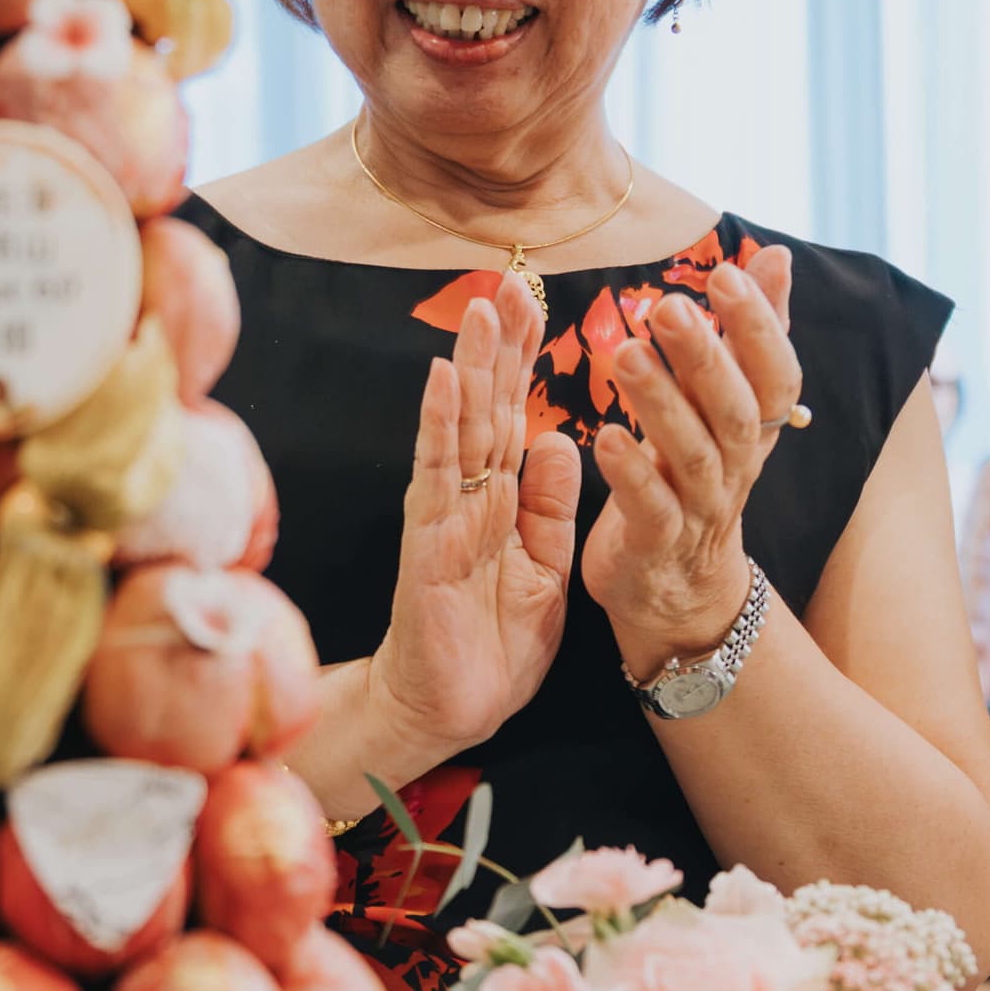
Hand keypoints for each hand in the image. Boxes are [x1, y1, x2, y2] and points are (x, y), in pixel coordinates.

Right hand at [342, 282, 579, 776]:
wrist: (452, 710)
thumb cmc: (493, 644)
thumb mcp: (545, 567)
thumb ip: (551, 505)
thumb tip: (562, 438)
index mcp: (502, 498)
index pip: (515, 413)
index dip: (526, 360)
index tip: (541, 302)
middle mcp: (468, 493)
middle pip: (487, 404)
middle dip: (501, 344)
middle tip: (515, 280)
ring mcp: (443, 512)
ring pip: (461, 424)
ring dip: (471, 364)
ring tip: (483, 307)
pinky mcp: (427, 540)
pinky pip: (434, 473)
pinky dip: (438, 423)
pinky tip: (445, 377)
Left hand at [584, 245, 801, 675]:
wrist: (677, 588)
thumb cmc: (695, 475)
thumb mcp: (726, 402)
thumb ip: (749, 334)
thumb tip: (775, 256)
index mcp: (754, 427)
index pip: (775, 373)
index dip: (760, 325)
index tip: (726, 272)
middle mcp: (736, 466)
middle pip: (735, 409)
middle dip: (707, 356)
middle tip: (668, 305)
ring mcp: (699, 509)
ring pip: (693, 455)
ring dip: (662, 403)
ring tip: (627, 354)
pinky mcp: (657, 545)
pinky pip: (652, 510)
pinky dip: (633, 475)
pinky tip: (605, 437)